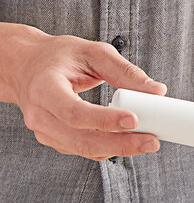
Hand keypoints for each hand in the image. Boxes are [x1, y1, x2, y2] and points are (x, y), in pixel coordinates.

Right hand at [0, 22, 166, 160]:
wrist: (27, 67)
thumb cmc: (59, 57)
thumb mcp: (93, 53)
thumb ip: (125, 71)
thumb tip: (157, 91)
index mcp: (44, 88)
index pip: (74, 111)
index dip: (104, 120)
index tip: (134, 120)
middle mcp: (40, 115)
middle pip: (82, 140)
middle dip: (121, 144)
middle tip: (152, 141)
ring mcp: (45, 131)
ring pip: (85, 149)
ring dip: (120, 149)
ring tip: (148, 141)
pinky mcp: (55, 140)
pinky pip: (84, 150)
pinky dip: (109, 148)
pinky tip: (130, 141)